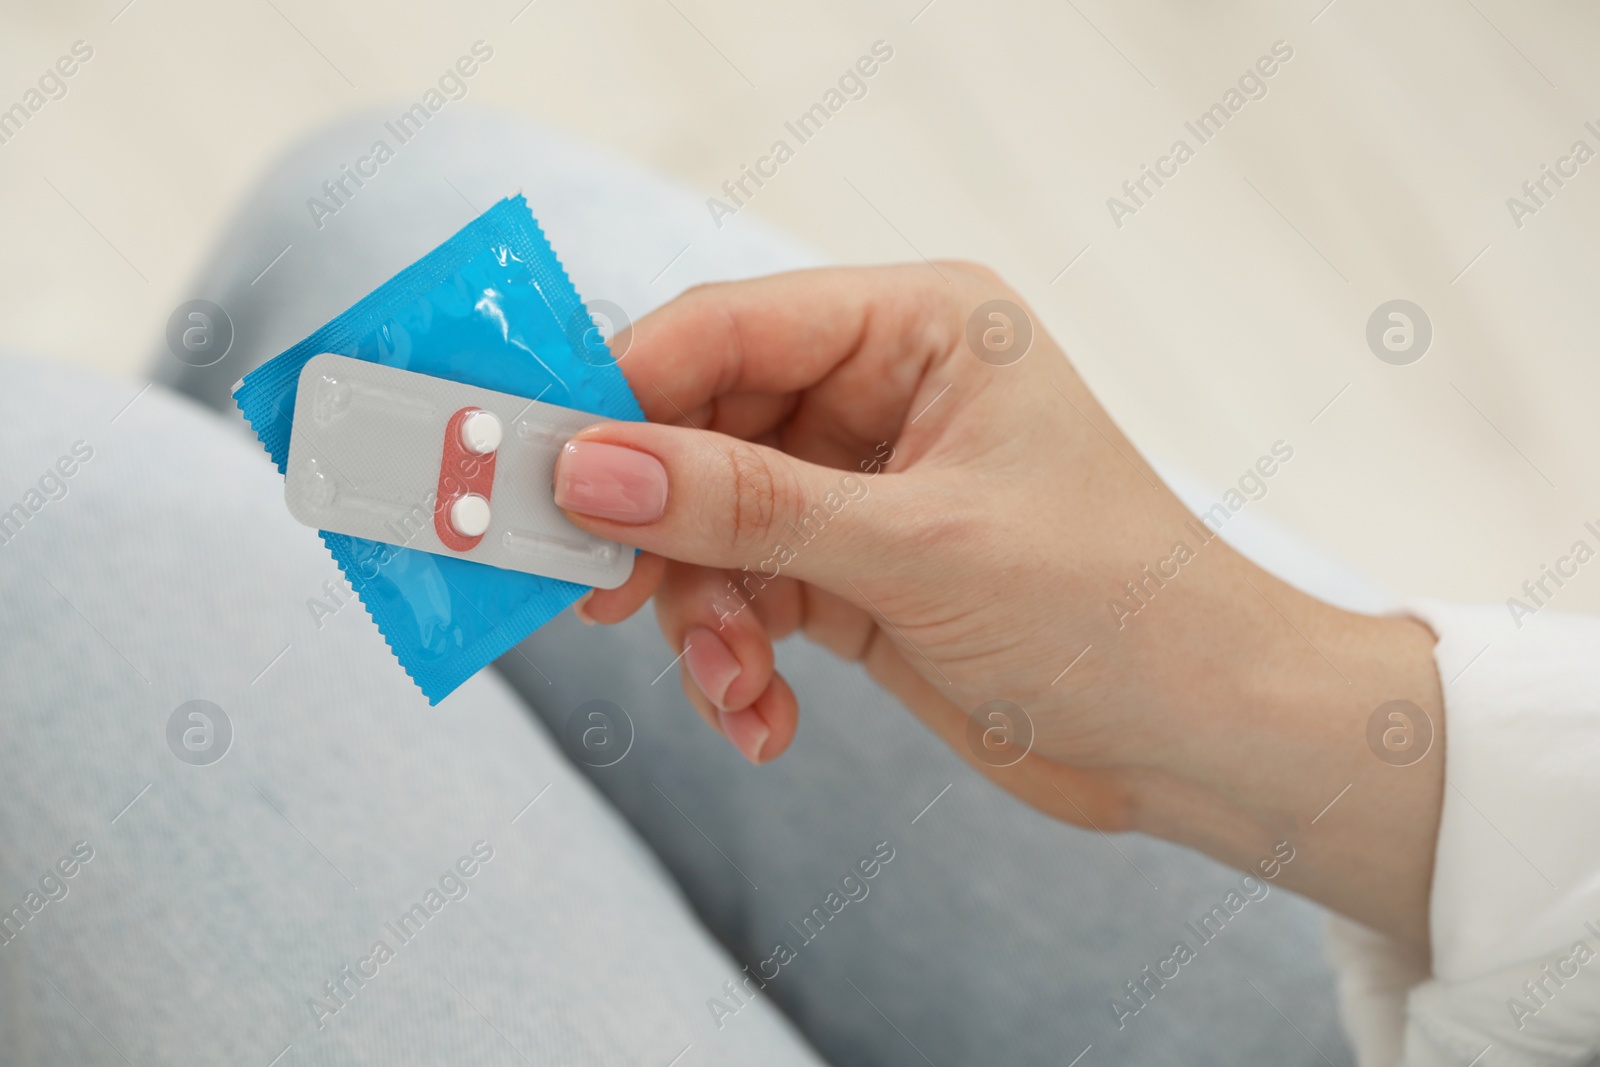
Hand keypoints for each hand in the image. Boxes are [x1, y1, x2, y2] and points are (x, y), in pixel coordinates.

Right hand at [554, 264, 1444, 949]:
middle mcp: (880, 392)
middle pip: (697, 430)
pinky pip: (745, 596)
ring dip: (701, 615)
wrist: (1199, 739)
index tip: (536, 467)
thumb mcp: (914, 548)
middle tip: (596, 596)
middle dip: (656, 527)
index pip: (725, 329)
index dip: (620, 393)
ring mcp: (860, 486)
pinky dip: (736, 660)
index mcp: (917, 328)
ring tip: (734, 687)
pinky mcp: (850, 571)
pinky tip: (764, 719)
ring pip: (709, 526)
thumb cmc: (1110, 610)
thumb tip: (587, 464)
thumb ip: (742, 505)